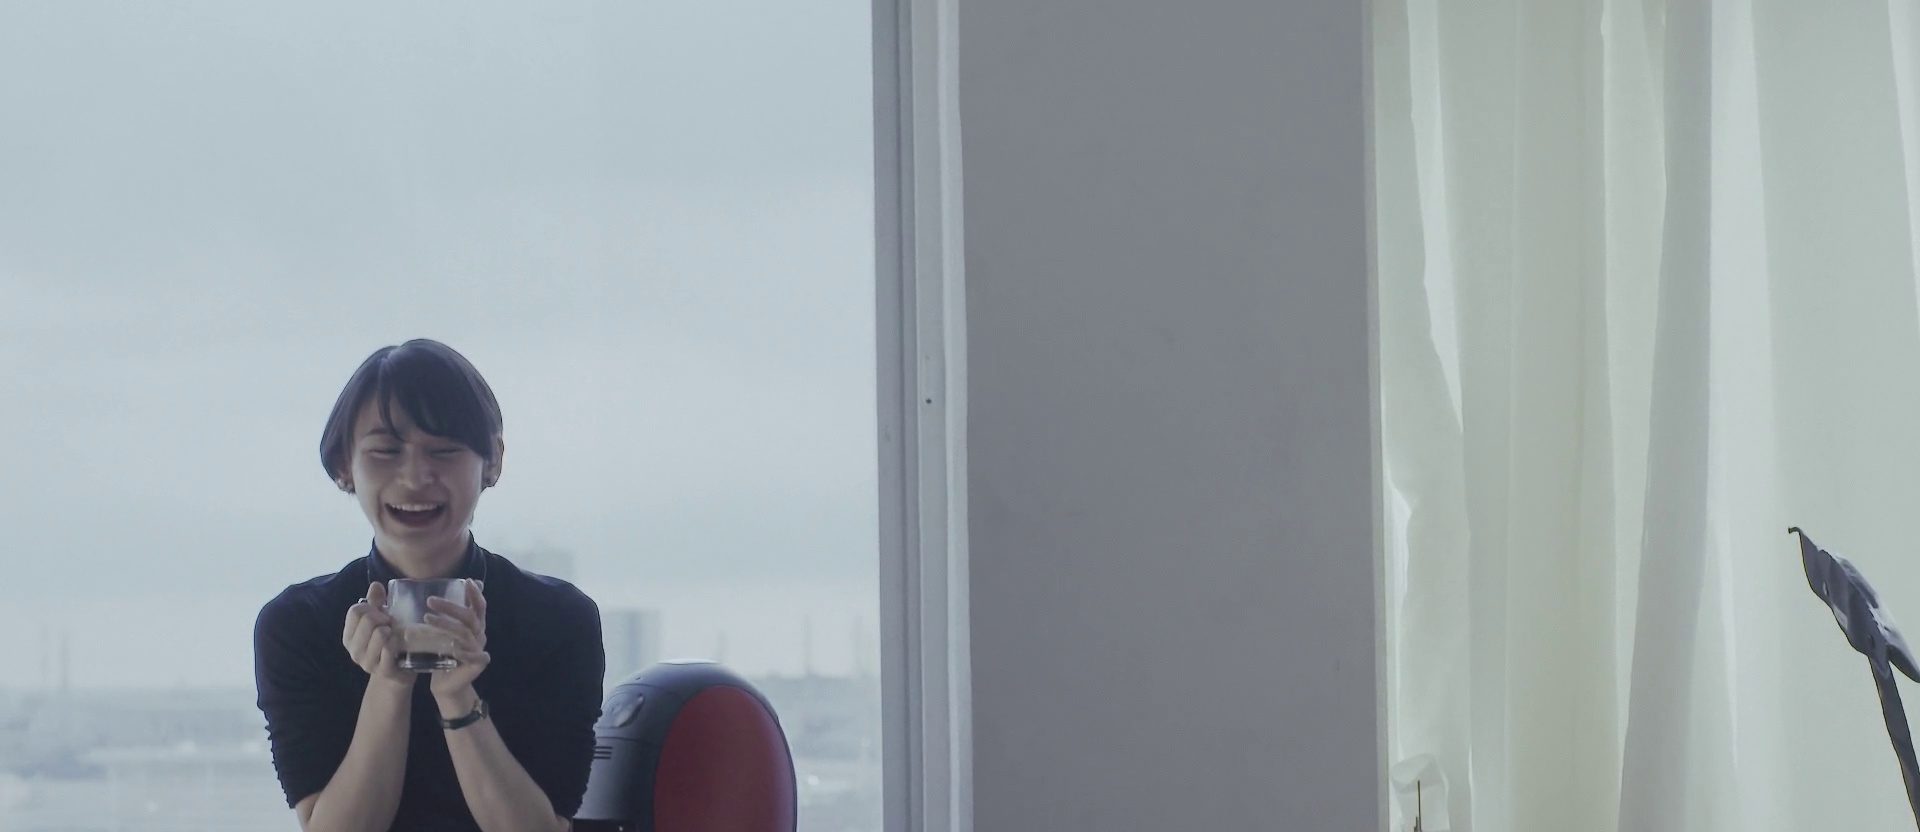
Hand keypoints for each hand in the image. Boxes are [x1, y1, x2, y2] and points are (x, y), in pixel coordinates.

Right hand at [343, 581, 414, 691]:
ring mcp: (367, 662)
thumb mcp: (380, 621)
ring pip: (380, 633)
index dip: (372, 607)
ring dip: (392, 630)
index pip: (355, 611)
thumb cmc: (388, 642)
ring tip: (395, 635)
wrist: (397, 673)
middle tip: (391, 625)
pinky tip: (399, 644)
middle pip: (368, 620)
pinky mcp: (383, 671)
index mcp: (349, 636)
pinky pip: (389, 648)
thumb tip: (376, 585)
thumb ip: (376, 603)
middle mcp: (353, 650)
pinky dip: (397, 642)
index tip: (381, 614)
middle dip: (384, 617)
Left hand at [426, 579, 490, 705]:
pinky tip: (449, 647)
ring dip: (445, 624)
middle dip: (451, 607)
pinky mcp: (478, 663)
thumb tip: (436, 594)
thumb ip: (445, 617)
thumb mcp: (443, 633)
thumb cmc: (444, 656)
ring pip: (464, 633)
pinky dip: (460, 650)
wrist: (447, 685)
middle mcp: (479, 635)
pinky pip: (470, 654)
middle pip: (470, 617)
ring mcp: (480, 649)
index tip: (466, 581)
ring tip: (426, 618)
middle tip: (430, 600)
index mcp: (475, 626)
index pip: (479, 606)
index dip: (475, 594)